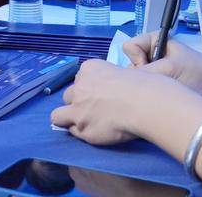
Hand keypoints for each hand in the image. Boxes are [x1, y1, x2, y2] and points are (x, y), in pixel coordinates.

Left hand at [50, 59, 169, 144]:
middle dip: (78, 103)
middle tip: (94, 110)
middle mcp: (79, 87)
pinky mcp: (81, 128)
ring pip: (58, 116)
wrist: (142, 102)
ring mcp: (77, 109)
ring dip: (70, 119)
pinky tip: (95, 133)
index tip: (101, 94)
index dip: (90, 88)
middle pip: (69, 95)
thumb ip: (109, 81)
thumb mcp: (122, 73)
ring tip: (86, 124)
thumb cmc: (141, 86)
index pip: (81, 79)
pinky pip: (72, 132)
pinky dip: (81, 133)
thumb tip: (110, 91)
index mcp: (89, 68)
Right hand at [123, 31, 201, 106]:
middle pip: (129, 67)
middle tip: (159, 85)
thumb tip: (125, 85)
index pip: (129, 47)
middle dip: (141, 77)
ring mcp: (154, 76)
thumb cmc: (198, 71)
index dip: (139, 58)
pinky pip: (141, 97)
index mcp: (153, 43)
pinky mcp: (158, 93)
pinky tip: (162, 103)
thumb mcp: (170, 67)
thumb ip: (144, 73)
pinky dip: (149, 100)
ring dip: (147, 89)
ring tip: (164, 95)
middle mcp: (150, 59)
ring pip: (134, 83)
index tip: (155, 66)